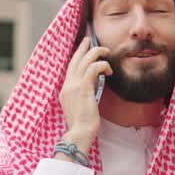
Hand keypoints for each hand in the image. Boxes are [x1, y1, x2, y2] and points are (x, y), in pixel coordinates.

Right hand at [58, 37, 111, 152]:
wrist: (78, 134)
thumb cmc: (81, 126)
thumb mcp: (78, 108)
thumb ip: (81, 96)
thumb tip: (90, 90)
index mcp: (65, 90)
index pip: (70, 68)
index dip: (77, 57)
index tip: (83, 50)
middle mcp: (67, 85)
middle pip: (75, 60)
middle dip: (82, 48)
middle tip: (89, 40)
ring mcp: (74, 86)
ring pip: (85, 60)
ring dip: (97, 53)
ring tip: (107, 52)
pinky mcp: (83, 88)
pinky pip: (94, 68)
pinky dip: (103, 65)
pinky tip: (109, 71)